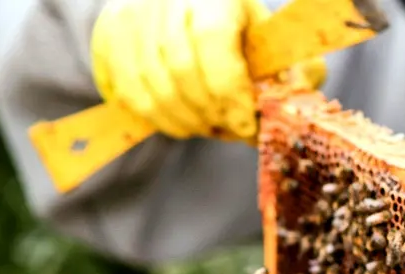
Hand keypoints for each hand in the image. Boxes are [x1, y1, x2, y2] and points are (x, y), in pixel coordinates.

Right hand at [90, 0, 326, 142]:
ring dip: (183, 121)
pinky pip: (125, 90)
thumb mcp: (278, 48)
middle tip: (228, 130)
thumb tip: (292, 108)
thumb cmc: (246, 36)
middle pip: (180, 68)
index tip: (247, 124)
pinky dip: (155, 117)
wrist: (193, 9)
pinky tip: (180, 121)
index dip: (230, 92)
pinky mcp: (109, 32)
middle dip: (209, 113)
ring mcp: (132, 11)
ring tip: (207, 127)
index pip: (213, 41)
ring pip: (150, 85)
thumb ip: (296, 75)